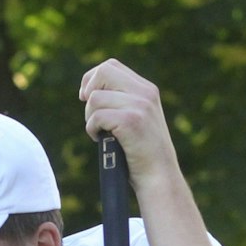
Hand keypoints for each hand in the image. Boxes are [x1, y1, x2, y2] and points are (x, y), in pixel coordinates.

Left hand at [79, 58, 180, 187]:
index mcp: (147, 90)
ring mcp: (139, 106)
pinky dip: (92, 130)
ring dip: (89, 117)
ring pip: (95, 97)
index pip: (111, 66)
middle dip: (89, 91)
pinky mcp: (131, 121)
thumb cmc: (142, 155)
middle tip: (90, 113)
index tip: (86, 97)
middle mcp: (145, 93)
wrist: (159, 178)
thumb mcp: (138, 120)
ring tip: (100, 134)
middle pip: (103, 71)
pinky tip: (100, 140)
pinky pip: (96, 116)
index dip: (92, 79)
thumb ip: (122, 102)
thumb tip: (88, 91)